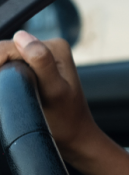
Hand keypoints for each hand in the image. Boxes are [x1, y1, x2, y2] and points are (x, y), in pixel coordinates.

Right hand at [0, 31, 128, 174]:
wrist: (75, 138)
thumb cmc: (65, 120)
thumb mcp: (53, 91)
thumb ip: (41, 62)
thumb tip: (23, 36)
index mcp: (55, 46)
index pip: (7, 47)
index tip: (4, 89)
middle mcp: (49, 46)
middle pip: (4, 52)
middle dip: (0, 72)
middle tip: (9, 94)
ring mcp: (41, 57)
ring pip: (4, 61)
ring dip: (1, 75)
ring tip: (10, 95)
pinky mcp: (35, 68)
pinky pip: (9, 68)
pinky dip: (5, 78)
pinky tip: (11, 91)